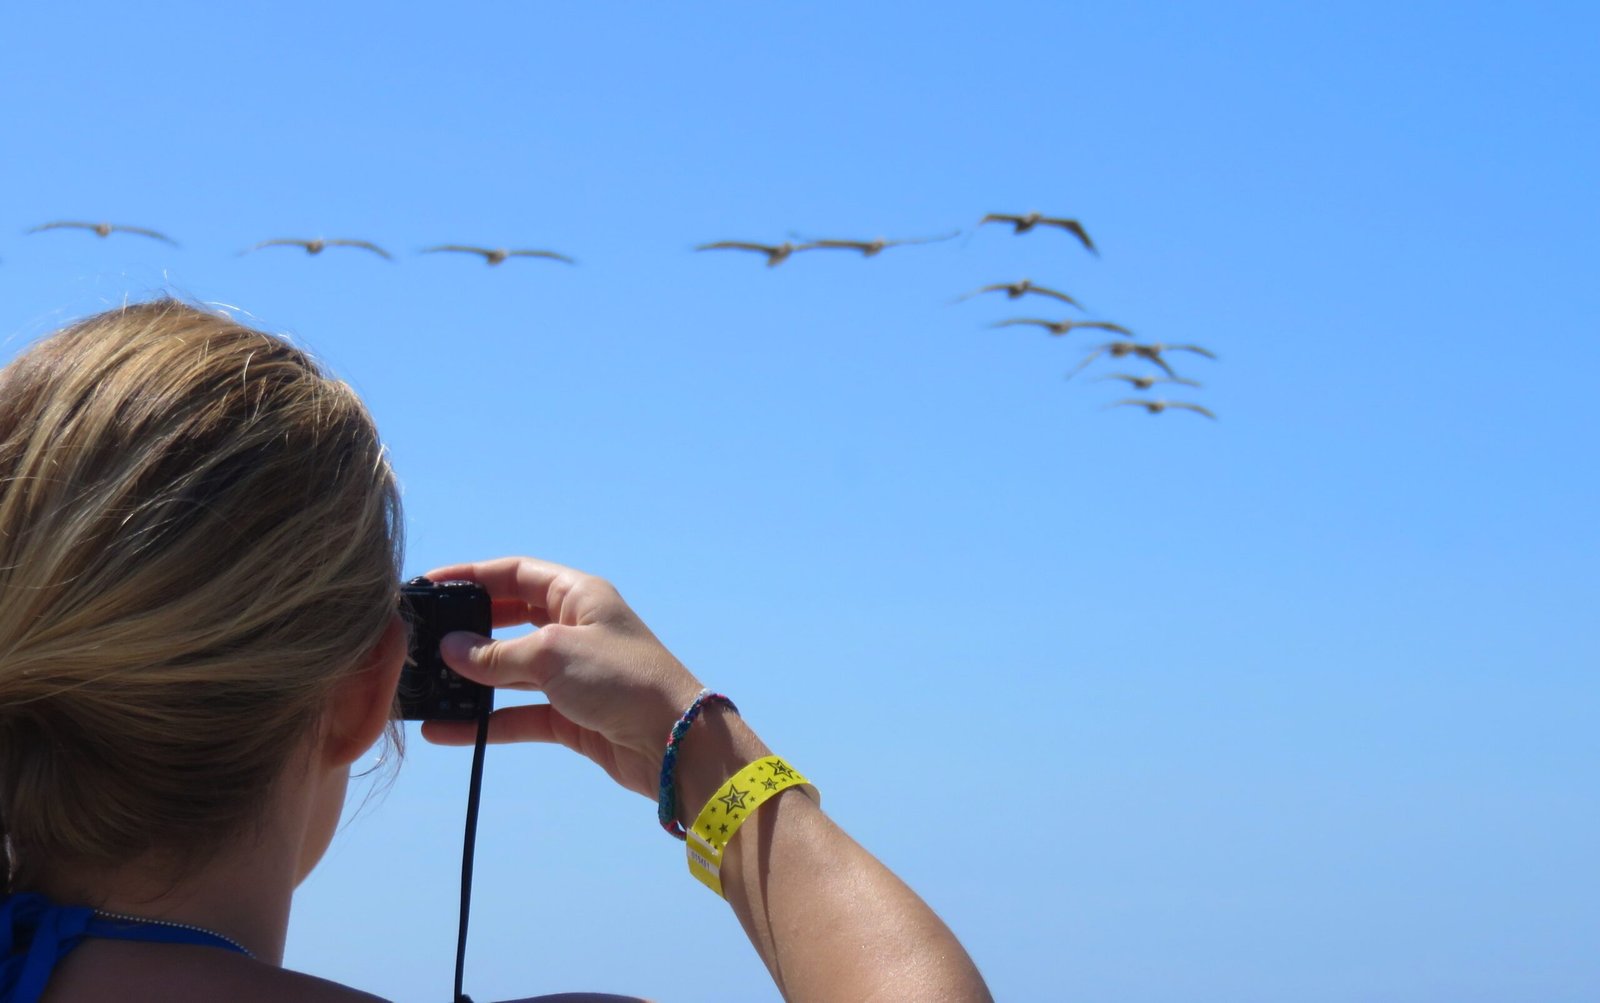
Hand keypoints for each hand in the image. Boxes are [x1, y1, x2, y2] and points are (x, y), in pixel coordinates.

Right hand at [418, 556, 705, 798]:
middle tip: (422, 640)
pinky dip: (484, 722)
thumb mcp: (552, 654)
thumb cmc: (621, 680)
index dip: (472, 577)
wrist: (674, 742)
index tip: (429, 587)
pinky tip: (444, 731)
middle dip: (467, 630)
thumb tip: (450, 649)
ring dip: (470, 681)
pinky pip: (517, 714)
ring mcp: (572, 674)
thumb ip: (497, 653)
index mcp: (579, 596)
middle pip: (509, 620)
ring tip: (424, 688)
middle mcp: (574, 629)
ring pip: (510, 671)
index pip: (516, 574)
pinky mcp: (570, 716)